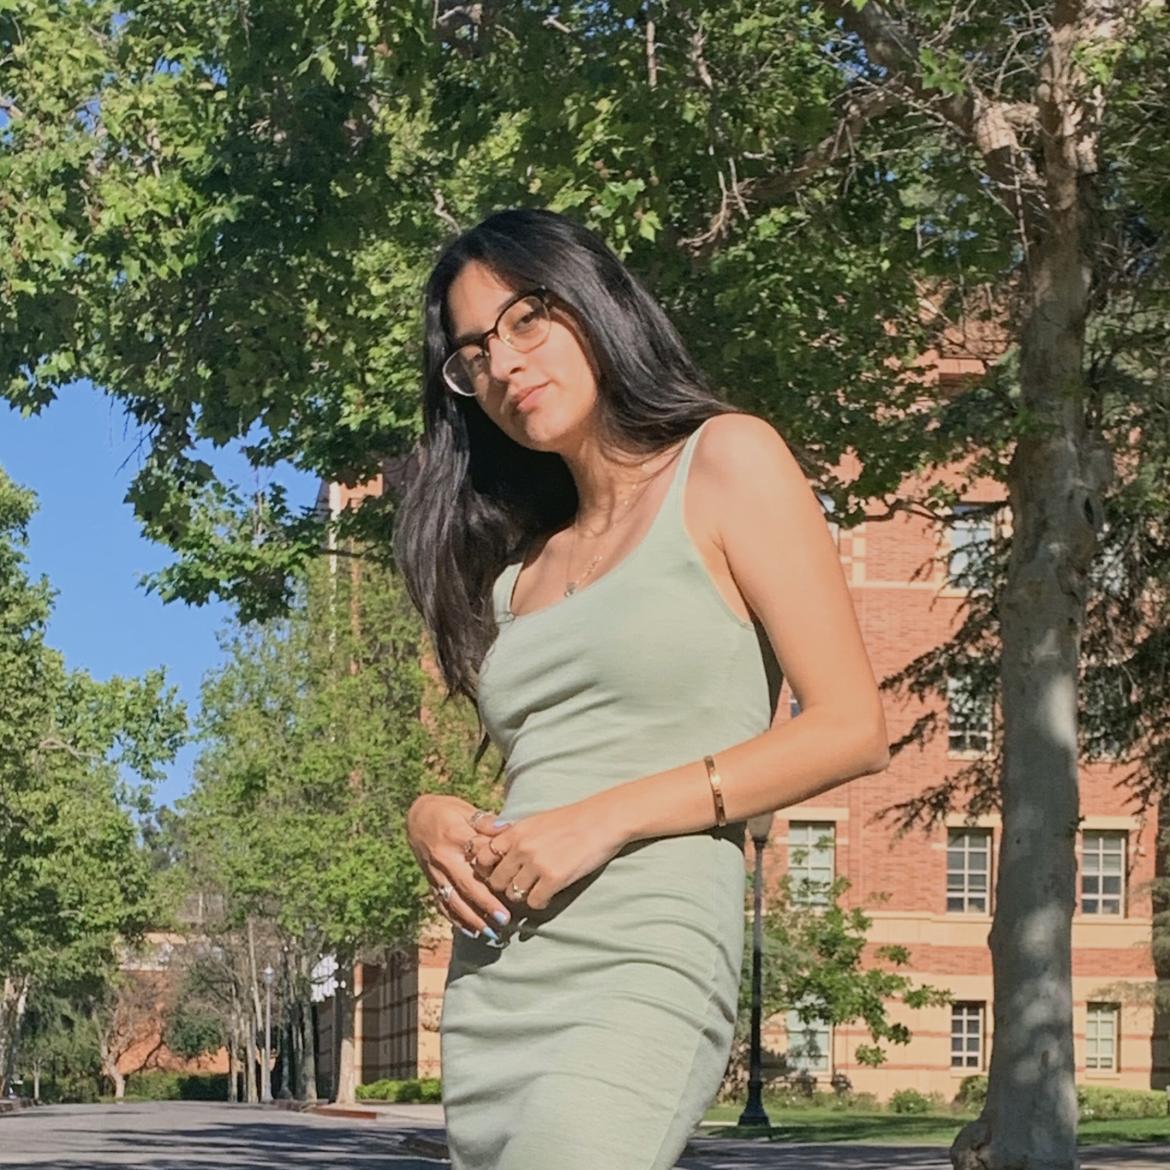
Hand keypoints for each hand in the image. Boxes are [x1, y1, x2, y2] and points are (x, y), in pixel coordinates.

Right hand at [405, 794, 513, 937]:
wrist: (416, 817)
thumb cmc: (447, 811)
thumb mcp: (465, 810)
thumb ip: (485, 822)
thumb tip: (507, 828)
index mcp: (455, 837)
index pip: (477, 859)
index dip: (494, 875)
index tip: (511, 889)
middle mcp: (444, 859)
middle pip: (466, 885)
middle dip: (485, 905)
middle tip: (504, 920)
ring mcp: (435, 873)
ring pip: (454, 900)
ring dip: (473, 919)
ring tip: (492, 933)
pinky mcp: (431, 882)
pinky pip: (442, 904)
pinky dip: (456, 919)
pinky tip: (472, 932)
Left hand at [467, 797, 627, 910]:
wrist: (602, 820)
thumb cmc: (571, 820)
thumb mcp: (535, 821)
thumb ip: (514, 835)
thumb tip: (493, 847)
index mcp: (515, 832)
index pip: (482, 858)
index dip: (487, 869)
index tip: (498, 872)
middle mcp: (521, 848)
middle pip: (496, 881)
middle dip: (505, 886)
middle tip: (519, 885)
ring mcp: (537, 864)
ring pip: (514, 895)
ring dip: (524, 895)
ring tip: (537, 888)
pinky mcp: (554, 879)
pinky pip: (534, 902)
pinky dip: (541, 901)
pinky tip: (550, 893)